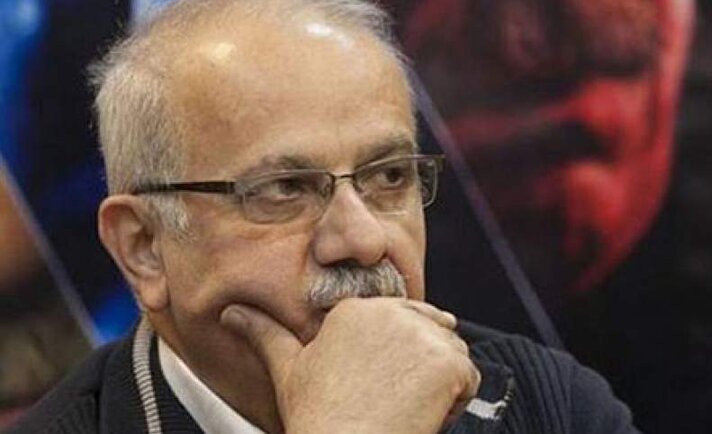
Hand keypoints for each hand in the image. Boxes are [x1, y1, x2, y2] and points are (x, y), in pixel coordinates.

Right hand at [221, 297, 480, 433]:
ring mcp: (421, 334)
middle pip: (431, 331)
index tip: (379, 385)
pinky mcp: (447, 361)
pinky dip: (454, 400)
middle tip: (391, 399)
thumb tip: (230, 311)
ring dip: (438, 383)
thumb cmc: (317, 417)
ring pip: (451, 353)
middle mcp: (390, 311)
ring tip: (404, 407)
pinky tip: (422, 414)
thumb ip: (264, 333)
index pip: (402, 320)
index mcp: (356, 309)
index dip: (398, 357)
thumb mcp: (288, 370)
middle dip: (421, 366)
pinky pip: (468, 376)